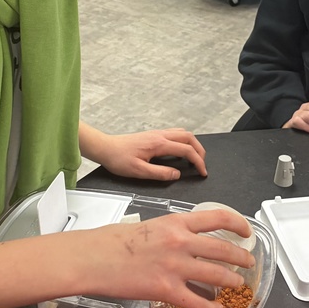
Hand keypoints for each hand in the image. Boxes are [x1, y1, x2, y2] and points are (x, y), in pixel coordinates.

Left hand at [83, 126, 207, 179]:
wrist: (106, 147)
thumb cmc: (119, 159)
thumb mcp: (139, 171)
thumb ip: (160, 173)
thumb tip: (177, 174)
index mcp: (159, 144)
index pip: (186, 150)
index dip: (198, 161)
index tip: (203, 172)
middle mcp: (160, 135)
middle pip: (189, 137)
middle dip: (200, 151)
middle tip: (202, 165)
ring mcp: (157, 133)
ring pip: (183, 133)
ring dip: (192, 144)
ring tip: (195, 158)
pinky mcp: (153, 134)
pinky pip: (175, 133)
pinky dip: (184, 141)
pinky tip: (180, 151)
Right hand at [83, 208, 254, 307]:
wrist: (93, 258)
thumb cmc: (112, 241)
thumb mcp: (148, 225)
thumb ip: (170, 232)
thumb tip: (183, 241)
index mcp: (176, 223)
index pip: (218, 218)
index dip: (239, 224)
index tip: (247, 231)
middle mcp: (181, 242)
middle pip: (224, 250)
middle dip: (242, 258)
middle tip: (249, 262)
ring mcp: (176, 267)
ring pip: (217, 276)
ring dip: (232, 282)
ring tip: (238, 285)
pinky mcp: (167, 290)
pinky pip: (198, 302)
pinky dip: (212, 307)